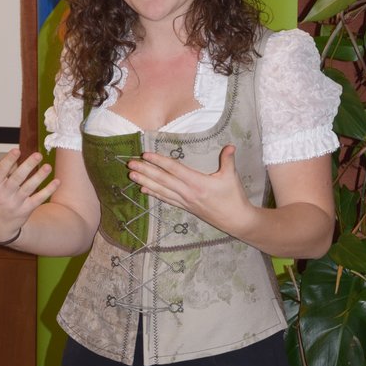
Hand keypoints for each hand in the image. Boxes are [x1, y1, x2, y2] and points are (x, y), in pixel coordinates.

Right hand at [0, 147, 59, 243]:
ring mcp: (15, 203)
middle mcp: (3, 194)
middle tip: (38, 154)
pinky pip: (38, 199)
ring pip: (29, 188)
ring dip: (39, 177)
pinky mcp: (25, 210)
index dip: (8, 160)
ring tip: (48, 166)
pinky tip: (57, 181)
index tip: (17, 150)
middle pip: (17, 178)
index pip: (0, 171)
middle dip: (27, 166)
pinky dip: (48, 191)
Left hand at [127, 144, 256, 238]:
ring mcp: (185, 201)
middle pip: (163, 180)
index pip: (174, 169)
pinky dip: (154, 194)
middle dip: (146, 171)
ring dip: (145, 181)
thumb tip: (231, 145)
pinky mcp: (185, 207)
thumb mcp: (232, 177)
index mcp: (197, 183)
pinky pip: (166, 199)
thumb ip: (228, 160)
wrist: (236, 220)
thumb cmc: (234, 197)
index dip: (159, 161)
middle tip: (130, 163)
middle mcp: (187, 193)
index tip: (146, 154)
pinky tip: (143, 189)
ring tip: (131, 175)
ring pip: (161, 190)